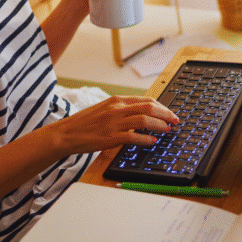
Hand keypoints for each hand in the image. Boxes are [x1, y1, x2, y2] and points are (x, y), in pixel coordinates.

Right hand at [47, 95, 178, 155]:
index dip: (161, 106)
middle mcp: (117, 108)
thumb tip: (140, 112)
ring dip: (160, 126)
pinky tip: (153, 141)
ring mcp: (114, 122)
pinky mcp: (111, 137)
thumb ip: (121, 109)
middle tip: (175, 121)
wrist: (66, 133)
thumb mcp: (104, 109)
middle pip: (149, 107)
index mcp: (116, 100)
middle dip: (166, 114)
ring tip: (167, 130)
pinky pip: (134, 136)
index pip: (146, 99)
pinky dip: (146, 139)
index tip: (170, 113)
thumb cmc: (84, 123)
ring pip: (145, 120)